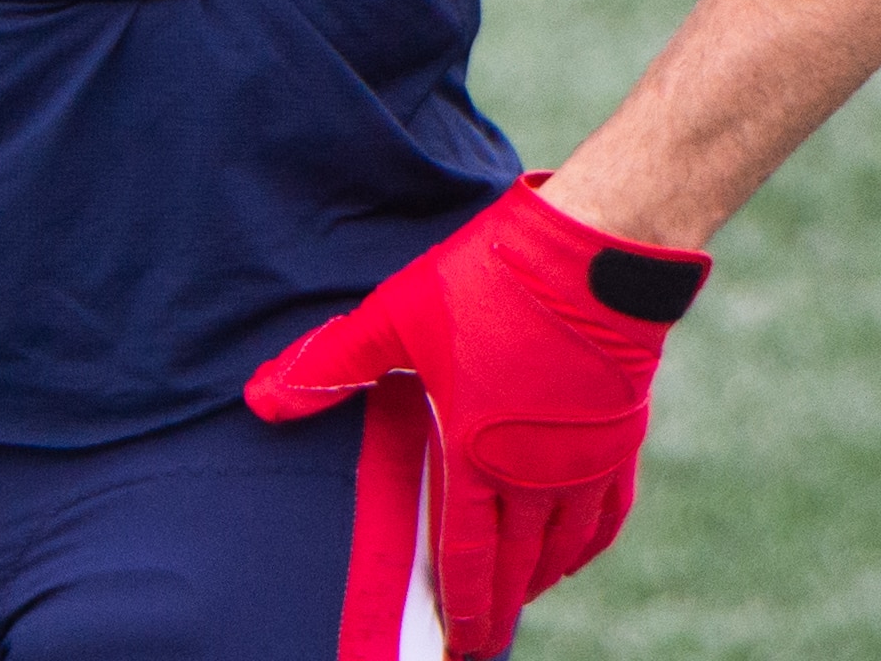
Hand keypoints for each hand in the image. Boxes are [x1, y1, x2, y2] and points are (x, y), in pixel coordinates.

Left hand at [243, 175, 707, 656]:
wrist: (589, 257)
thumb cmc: (488, 282)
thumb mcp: (396, 317)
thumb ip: (332, 364)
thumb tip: (260, 399)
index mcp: (476, 456)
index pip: (465, 557)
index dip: (460, 607)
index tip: (456, 645)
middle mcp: (533, 476)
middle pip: (516, 565)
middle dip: (497, 610)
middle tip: (482, 644)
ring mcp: (583, 461)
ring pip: (563, 546)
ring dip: (539, 579)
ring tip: (519, 599)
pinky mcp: (620, 436)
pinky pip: (609, 512)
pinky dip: (588, 543)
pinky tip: (576, 550)